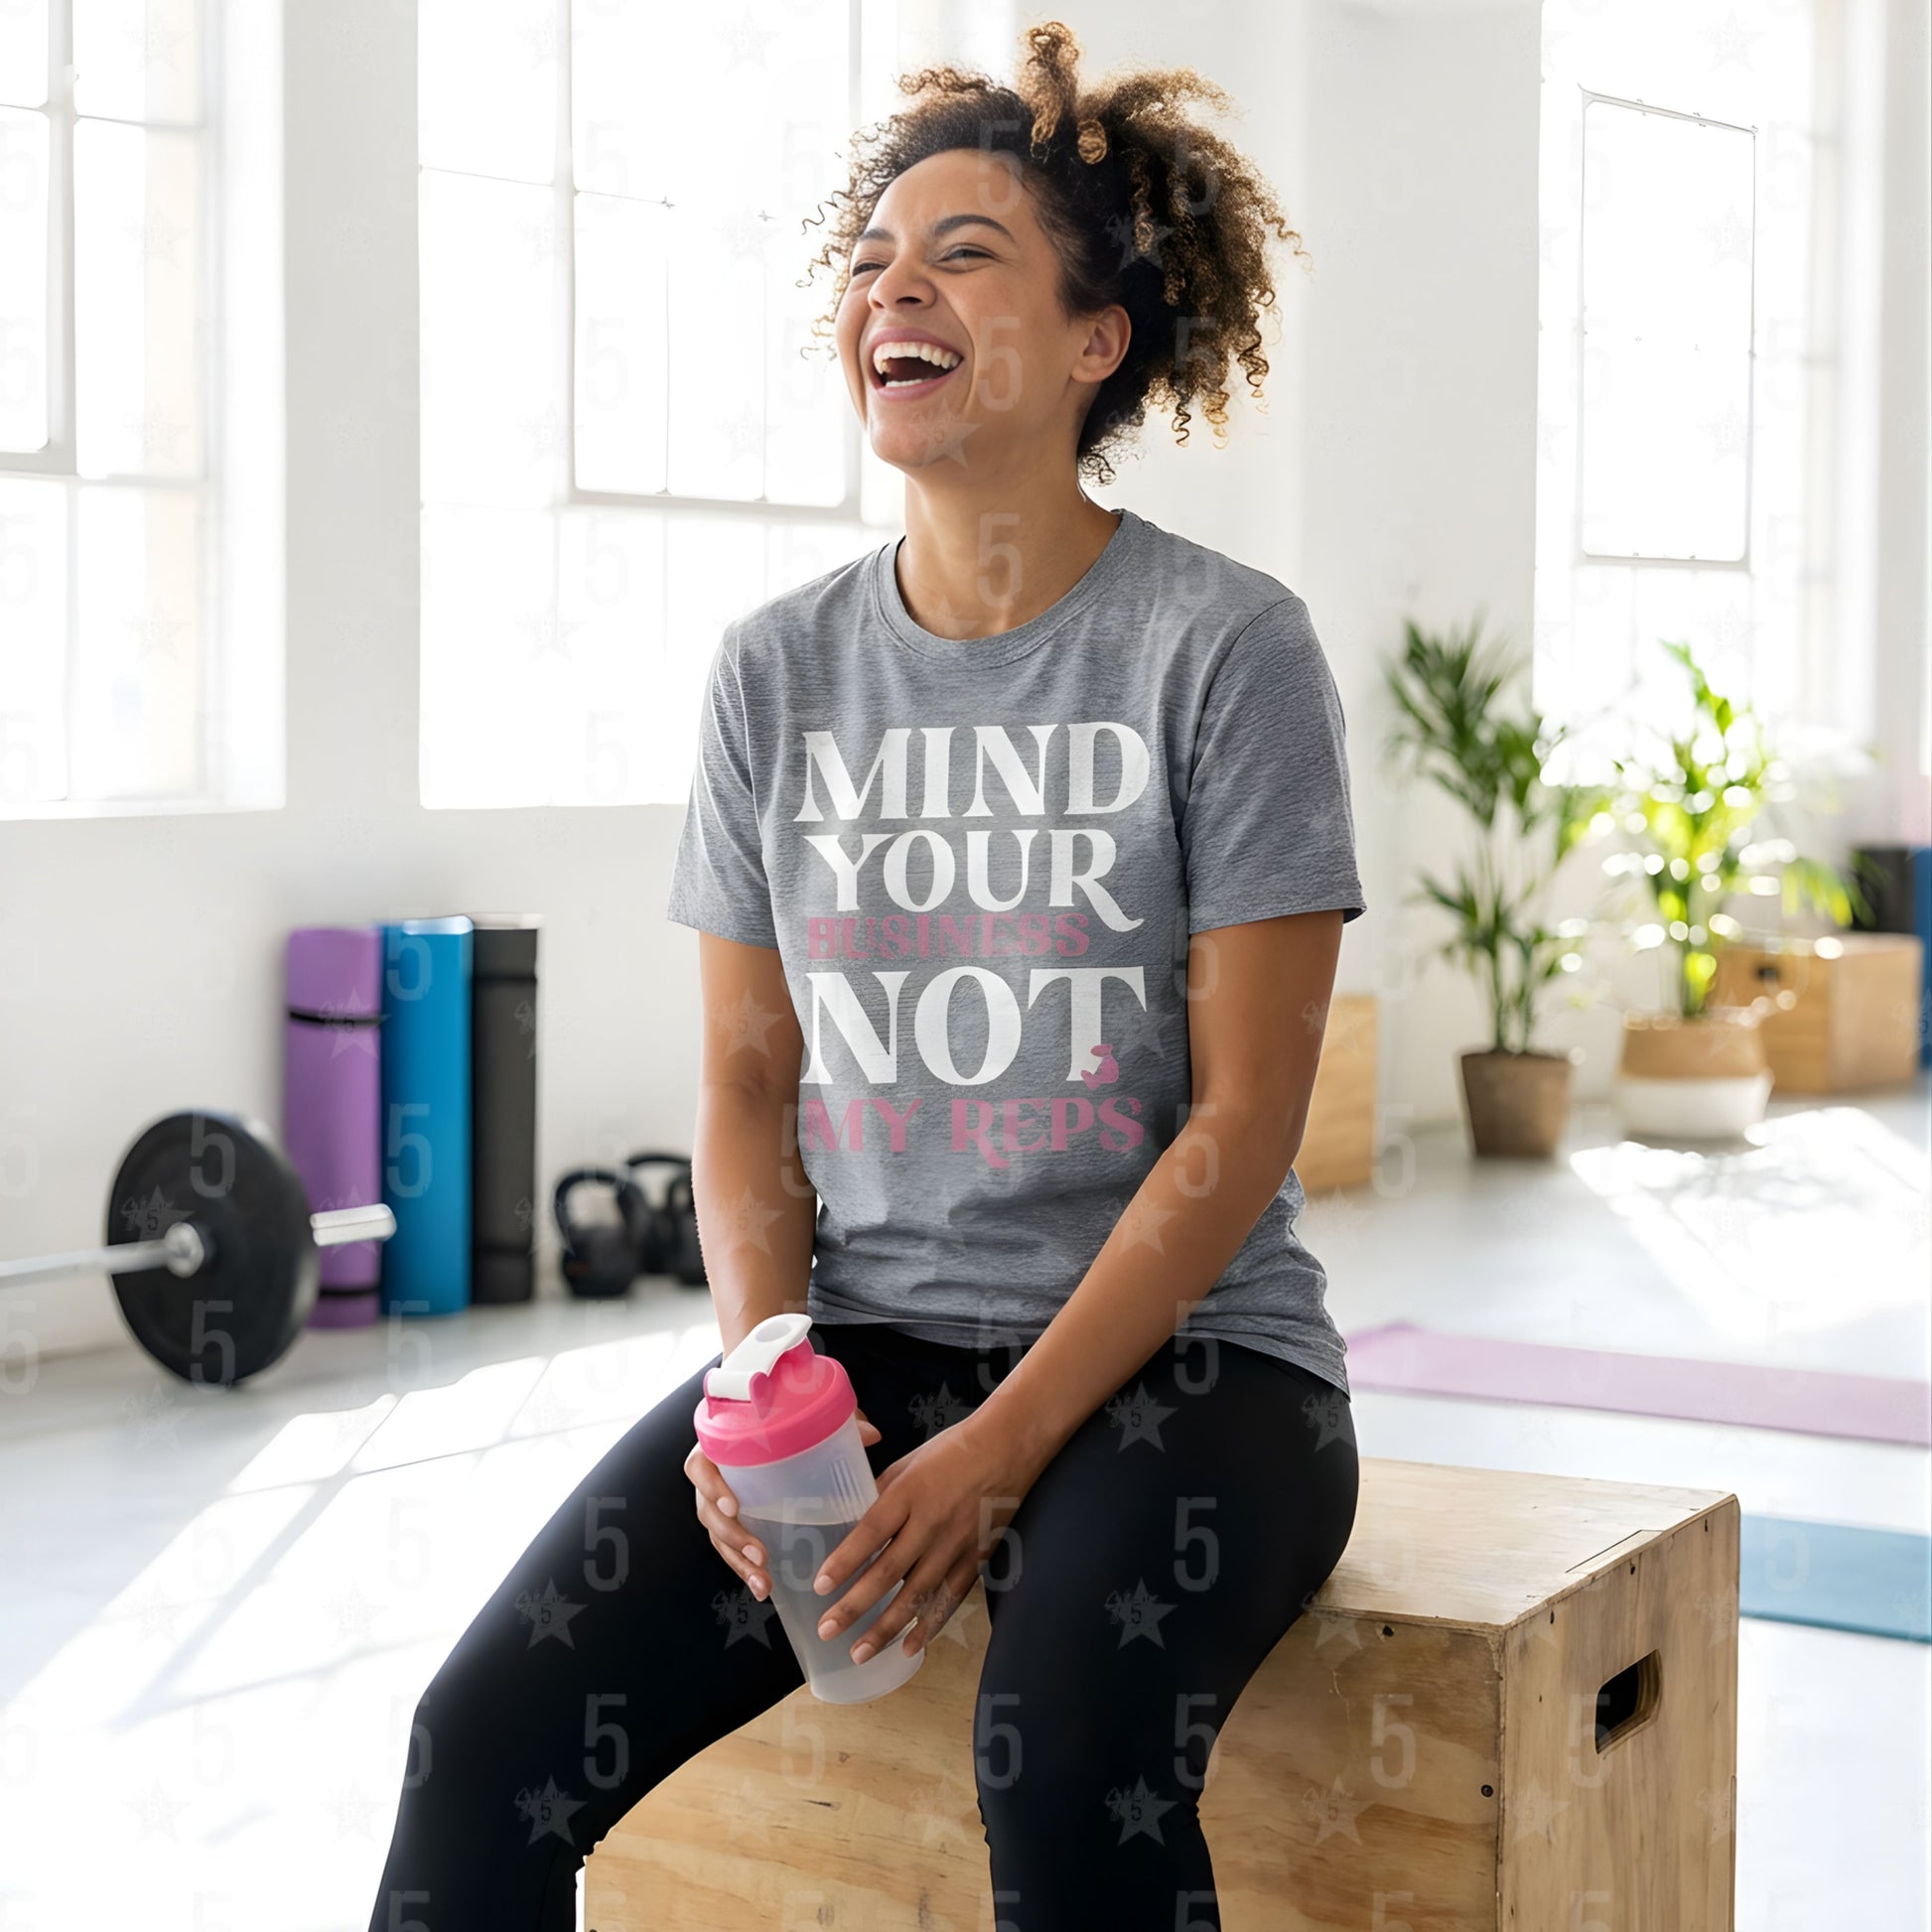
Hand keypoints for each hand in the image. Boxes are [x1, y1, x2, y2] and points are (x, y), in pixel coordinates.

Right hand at [687, 1405, 883, 1600]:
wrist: (767, 1417)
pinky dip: (744, 1568)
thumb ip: (834, 1418)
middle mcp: (713, 1474)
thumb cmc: (781, 1415)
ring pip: (717, 1536)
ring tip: (764, 1580)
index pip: (699, 1465)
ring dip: (738, 1561)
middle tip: (760, 1554)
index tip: (735, 1506)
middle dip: (732, 1537)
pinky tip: (763, 1586)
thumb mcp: (806, 1412)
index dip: (712, 1487)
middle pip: (707, 1511)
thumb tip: (871, 1434)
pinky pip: (729, 1548)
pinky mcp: (731, 1520)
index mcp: (719, 1443)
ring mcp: (718, 1500)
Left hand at [810, 1413, 1038, 1663]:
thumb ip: (881, 1492)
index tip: (821, 1586)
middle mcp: (931, 1522)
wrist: (1008, 1448)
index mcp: (909, 1492)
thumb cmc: (954, 1450)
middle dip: (855, 1605)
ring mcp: (955, 1544)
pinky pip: (949, 1598)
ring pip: (917, 1594)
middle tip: (827, 1630)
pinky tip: (909, 1648)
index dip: (845, 1560)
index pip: (871, 1531)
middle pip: (889, 1571)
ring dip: (886, 1627)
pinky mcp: (976, 1559)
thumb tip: (852, 1519)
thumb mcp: (909, 1461)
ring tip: (859, 1653)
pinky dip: (930, 1626)